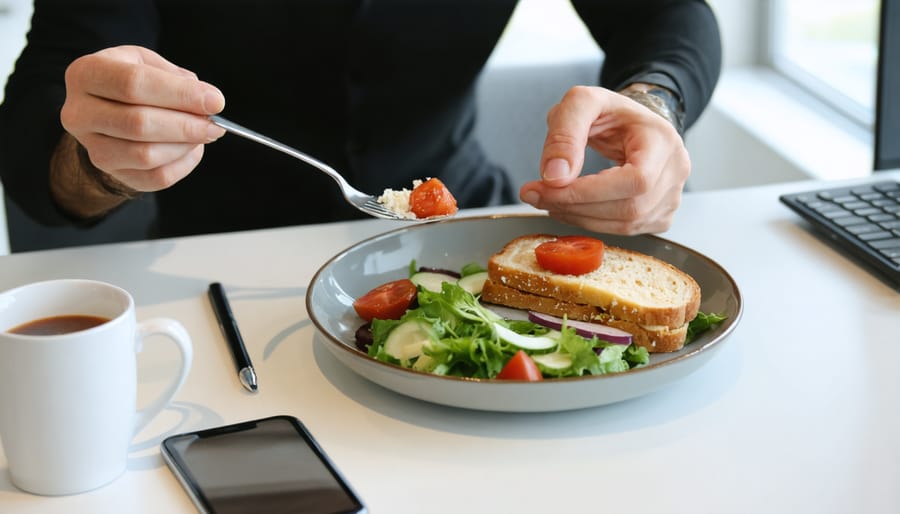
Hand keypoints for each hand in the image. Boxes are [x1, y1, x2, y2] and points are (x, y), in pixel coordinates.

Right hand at [60, 45, 225, 191]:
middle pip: (138, 123)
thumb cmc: (130, 84)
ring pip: (145, 155)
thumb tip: (206, 99)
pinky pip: (154, 178)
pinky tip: (193, 149)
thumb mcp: (147, 64)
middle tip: (215, 124)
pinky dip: (182, 164)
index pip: (134, 83)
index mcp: (86, 74)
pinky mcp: (110, 173)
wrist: (105, 114)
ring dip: (185, 146)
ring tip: (205, 134)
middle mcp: (79, 113)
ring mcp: (91, 147)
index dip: (180, 94)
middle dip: (186, 125)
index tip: (215, 101)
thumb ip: (176, 77)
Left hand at [519, 86, 690, 234]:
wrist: (629, 124)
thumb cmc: (610, 112)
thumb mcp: (582, 103)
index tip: (548, 187)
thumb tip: (555, 176)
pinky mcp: (659, 216)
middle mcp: (676, 171)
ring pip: (625, 225)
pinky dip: (591, 223)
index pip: (635, 180)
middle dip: (576, 206)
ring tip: (549, 199)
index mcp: (663, 140)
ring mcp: (672, 198)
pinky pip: (624, 230)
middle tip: (537, 195)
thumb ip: (564, 134)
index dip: (589, 192)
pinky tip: (571, 207)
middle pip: (629, 208)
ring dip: (579, 218)